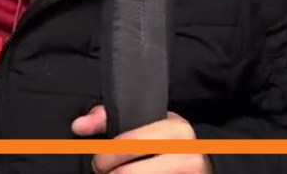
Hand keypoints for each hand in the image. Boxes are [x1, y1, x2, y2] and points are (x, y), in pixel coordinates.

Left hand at [71, 106, 211, 173]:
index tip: (99, 162)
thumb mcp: (150, 125)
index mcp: (175, 130)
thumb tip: (79, 126)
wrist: (207, 165)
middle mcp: (186, 154)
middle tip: (105, 173)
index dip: (106, 157)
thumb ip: (112, 119)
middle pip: (128, 173)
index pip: (128, 144)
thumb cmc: (170, 145)